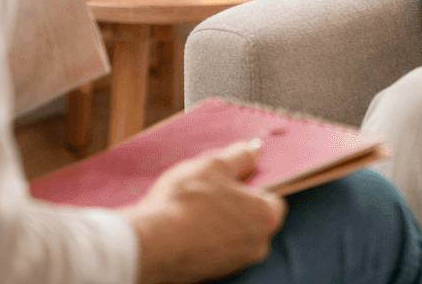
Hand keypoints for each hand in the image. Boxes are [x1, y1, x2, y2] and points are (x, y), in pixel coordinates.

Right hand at [123, 140, 286, 283]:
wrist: (150, 243)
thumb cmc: (185, 204)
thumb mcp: (214, 165)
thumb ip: (239, 157)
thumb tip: (253, 149)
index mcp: (266, 218)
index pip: (271, 198)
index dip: (251, 186)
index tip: (231, 180)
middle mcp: (257, 246)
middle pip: (252, 218)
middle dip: (234, 205)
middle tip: (209, 192)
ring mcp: (234, 264)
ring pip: (231, 235)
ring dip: (217, 222)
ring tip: (192, 209)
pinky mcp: (211, 274)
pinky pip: (213, 250)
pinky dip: (203, 239)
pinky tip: (185, 227)